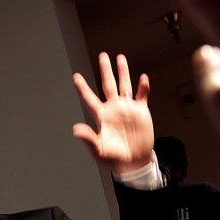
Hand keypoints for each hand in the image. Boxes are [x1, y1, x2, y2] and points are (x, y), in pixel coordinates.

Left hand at [72, 52, 155, 173]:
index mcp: (102, 116)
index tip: (76, 77)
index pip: (90, 98)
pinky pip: (142, 96)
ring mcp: (127, 109)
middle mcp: (114, 109)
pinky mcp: (141, 112)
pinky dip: (143, 87)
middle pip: (108, 85)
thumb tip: (75, 130)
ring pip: (124, 85)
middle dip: (106, 70)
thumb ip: (88, 139)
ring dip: (123, 72)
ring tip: (120, 58)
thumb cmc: (114, 159)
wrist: (133, 162)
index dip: (82, 88)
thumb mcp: (99, 151)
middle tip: (103, 56)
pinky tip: (143, 78)